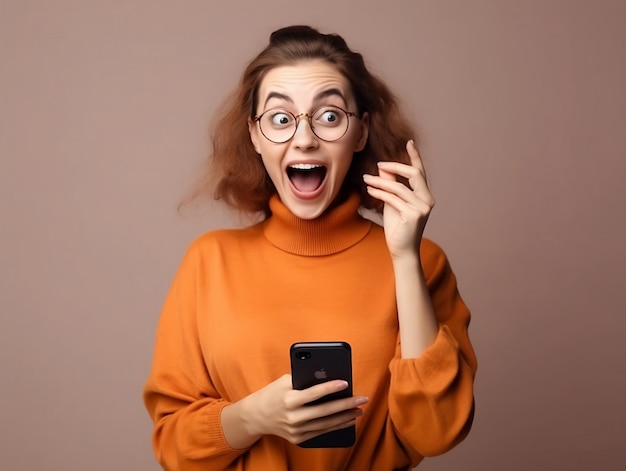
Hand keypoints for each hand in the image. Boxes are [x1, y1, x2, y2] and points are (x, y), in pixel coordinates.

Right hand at [238, 375, 367, 445]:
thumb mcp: (285, 381)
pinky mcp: (298, 439)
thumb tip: (328, 377)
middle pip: (325, 411)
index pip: (314, 393)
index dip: (330, 387)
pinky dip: (336, 426)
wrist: (256, 416)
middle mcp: (293, 417)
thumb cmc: (273, 393)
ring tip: (359, 410)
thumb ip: (304, 380)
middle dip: (346, 404)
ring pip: (326, 424)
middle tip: (362, 398)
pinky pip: (321, 432)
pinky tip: (348, 420)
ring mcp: (296, 430)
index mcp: (289, 400)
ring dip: (345, 417)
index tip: (346, 382)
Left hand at [363, 140, 434, 259]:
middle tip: (379, 164)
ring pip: (399, 187)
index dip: (415, 156)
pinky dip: (380, 192)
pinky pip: (393, 198)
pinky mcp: (413, 215)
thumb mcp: (393, 202)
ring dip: (381, 181)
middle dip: (395, 166)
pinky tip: (370, 190)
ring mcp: (422, 208)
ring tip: (367, 179)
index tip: (409, 142)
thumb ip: (391, 185)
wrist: (401, 251)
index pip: (420, 172)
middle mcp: (427, 200)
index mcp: (425, 196)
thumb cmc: (398, 227)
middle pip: (414, 174)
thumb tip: (384, 166)